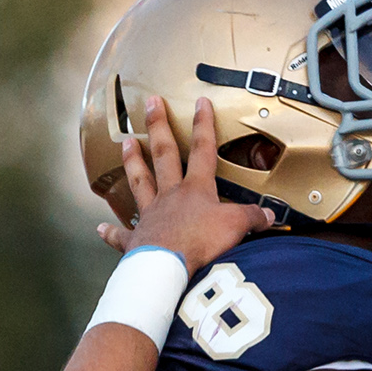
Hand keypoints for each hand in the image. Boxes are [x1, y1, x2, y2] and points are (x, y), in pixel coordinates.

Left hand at [98, 96, 276, 270]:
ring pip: (140, 182)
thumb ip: (253, 217)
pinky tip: (102, 228)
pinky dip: (112, 233)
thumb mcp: (237, 226)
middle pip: (163, 155)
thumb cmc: (201, 243)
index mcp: (195, 190)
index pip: (202, 150)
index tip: (200, 102)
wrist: (170, 267)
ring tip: (126, 142)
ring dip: (133, 162)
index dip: (203, 125)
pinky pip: (123, 235)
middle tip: (150, 103)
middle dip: (158, 127)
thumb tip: (269, 214)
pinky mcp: (137, 241)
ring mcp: (150, 216)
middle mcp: (170, 196)